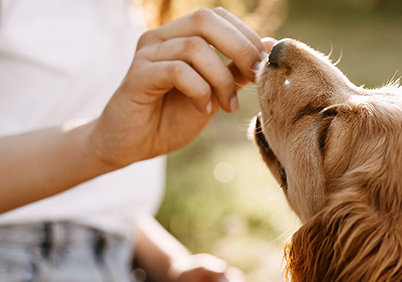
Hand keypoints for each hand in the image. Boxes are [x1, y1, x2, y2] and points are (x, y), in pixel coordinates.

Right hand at [89, 8, 267, 167]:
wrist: (131, 145)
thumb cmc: (171, 118)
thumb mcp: (213, 92)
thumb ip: (235, 70)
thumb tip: (269, 47)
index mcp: (179, 35)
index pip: (217, 17)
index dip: (246, 36)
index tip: (263, 66)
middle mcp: (161, 36)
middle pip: (206, 20)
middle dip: (239, 48)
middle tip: (255, 78)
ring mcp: (147, 53)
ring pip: (194, 47)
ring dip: (221, 79)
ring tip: (226, 106)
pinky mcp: (137, 75)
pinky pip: (177, 71)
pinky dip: (199, 90)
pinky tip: (204, 109)